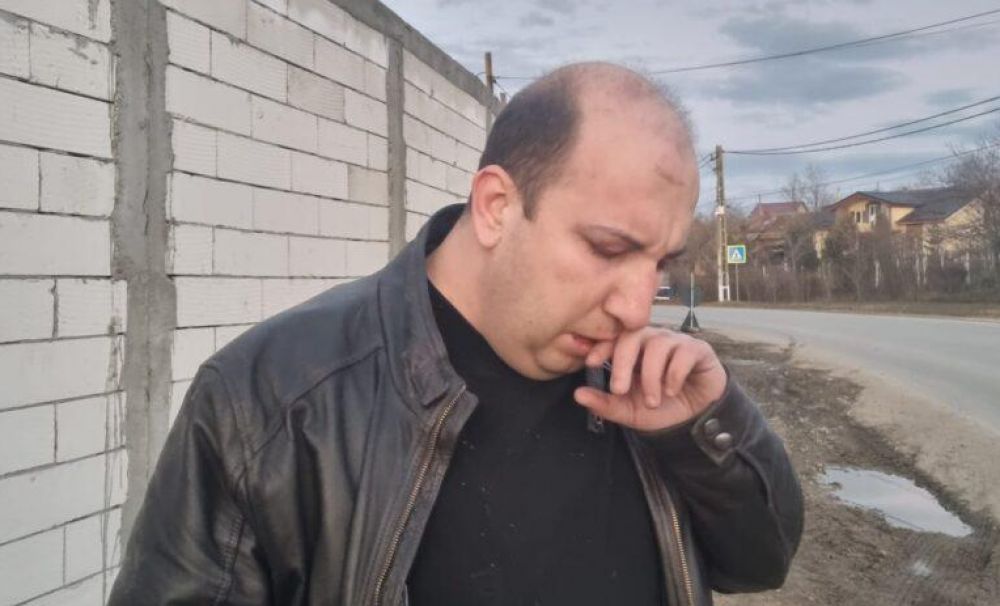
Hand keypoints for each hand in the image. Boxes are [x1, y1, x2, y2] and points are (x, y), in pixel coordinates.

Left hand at [573, 328, 726, 431]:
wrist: (695, 420)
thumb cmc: (661, 409)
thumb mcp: (629, 412)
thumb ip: (605, 404)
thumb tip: (577, 394)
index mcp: (633, 351)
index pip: (615, 338)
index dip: (603, 346)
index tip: (591, 363)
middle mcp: (653, 340)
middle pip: (633, 336)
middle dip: (622, 362)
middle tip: (619, 390)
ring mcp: (676, 343)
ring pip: (658, 344)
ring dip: (651, 376)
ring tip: (652, 400)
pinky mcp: (698, 350)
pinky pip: (684, 352)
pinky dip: (674, 373)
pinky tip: (671, 390)